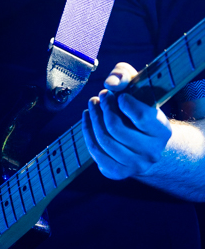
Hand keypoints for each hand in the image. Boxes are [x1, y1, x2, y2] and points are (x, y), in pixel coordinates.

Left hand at [82, 62, 171, 179]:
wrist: (146, 140)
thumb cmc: (139, 106)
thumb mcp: (138, 85)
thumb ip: (125, 75)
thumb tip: (110, 84)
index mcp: (162, 130)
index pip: (141, 116)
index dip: (123, 102)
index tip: (118, 94)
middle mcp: (152, 151)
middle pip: (116, 129)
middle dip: (103, 108)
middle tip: (100, 95)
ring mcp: (135, 165)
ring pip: (104, 141)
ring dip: (92, 119)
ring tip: (92, 105)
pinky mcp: (119, 172)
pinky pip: (96, 154)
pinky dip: (87, 134)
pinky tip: (87, 119)